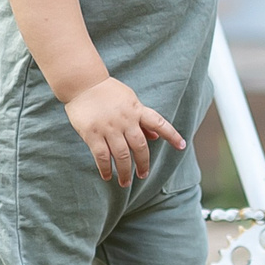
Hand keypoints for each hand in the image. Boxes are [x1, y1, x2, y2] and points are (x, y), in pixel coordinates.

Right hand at [63, 77, 184, 185]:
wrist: (82, 82)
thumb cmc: (107, 91)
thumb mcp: (129, 100)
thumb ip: (142, 119)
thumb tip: (155, 136)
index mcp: (136, 109)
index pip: (159, 123)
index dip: (172, 135)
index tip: (181, 146)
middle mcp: (125, 120)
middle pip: (140, 147)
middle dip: (143, 164)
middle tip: (143, 175)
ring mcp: (109, 127)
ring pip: (122, 155)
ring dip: (125, 172)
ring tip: (125, 182)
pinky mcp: (92, 133)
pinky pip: (102, 156)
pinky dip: (106, 169)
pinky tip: (107, 176)